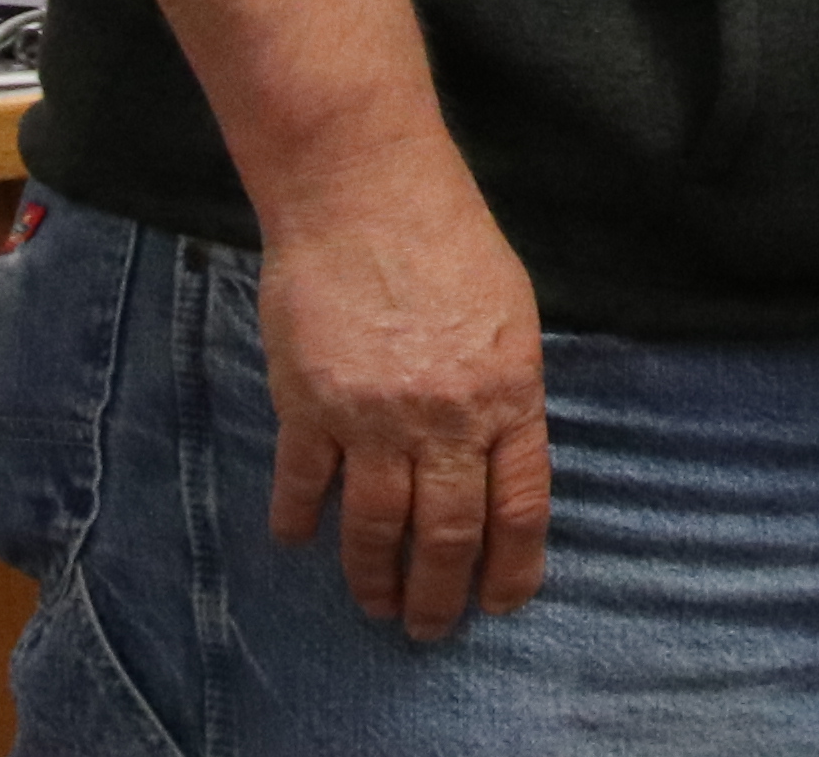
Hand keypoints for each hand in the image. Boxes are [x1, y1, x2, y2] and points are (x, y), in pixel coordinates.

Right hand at [256, 153, 553, 639]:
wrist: (365, 191)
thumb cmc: (448, 239)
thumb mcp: (510, 314)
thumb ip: (507, 388)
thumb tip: (503, 451)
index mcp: (508, 392)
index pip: (519, 505)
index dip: (512, 565)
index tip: (502, 601)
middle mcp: (445, 417)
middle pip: (447, 533)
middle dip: (439, 593)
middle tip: (429, 628)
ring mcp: (373, 416)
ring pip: (376, 526)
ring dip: (373, 577)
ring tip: (374, 604)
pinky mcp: (309, 404)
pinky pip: (304, 483)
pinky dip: (300, 521)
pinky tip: (298, 543)